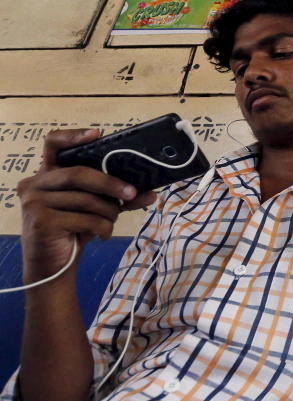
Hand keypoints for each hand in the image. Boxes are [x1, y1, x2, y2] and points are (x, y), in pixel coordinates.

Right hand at [16, 129, 155, 283]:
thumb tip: (151, 192)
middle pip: (78, 173)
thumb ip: (119, 197)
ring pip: (85, 199)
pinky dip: (102, 227)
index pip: (53, 144)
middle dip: (110, 183)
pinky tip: (102, 234)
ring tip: (111, 221)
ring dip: (108, 212)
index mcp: (46, 174)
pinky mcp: (40, 221)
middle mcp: (34, 184)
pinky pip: (84, 219)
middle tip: (132, 193)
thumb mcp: (98, 209)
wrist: (55, 266)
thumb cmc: (74, 230)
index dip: (73, 136)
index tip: (97, 134)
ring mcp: (33, 202)